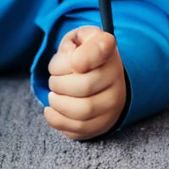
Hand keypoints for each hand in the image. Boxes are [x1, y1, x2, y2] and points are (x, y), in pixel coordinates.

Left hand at [44, 25, 126, 139]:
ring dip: (58, 104)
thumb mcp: (78, 38)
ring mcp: (114, 103)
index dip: (83, 57)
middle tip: (54, 80)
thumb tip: (73, 62)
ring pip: (82, 111)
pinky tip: (52, 110)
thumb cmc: (83, 55)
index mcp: (107, 48)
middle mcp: (116, 76)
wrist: (101, 75)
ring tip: (54, 96)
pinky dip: (58, 120)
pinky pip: (79, 129)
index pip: (99, 50)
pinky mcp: (104, 123)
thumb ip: (72, 42)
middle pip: (84, 86)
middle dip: (58, 83)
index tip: (74, 62)